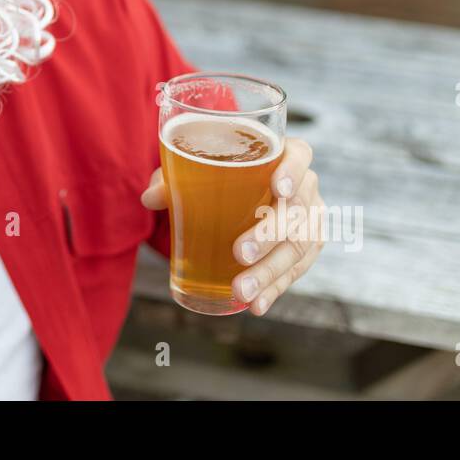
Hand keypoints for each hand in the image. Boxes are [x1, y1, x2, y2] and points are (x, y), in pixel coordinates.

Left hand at [140, 137, 324, 315]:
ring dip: (270, 272)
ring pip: (299, 246)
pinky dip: (275, 288)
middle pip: (297, 210)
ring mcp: (309, 219)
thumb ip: (172, 180)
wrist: (236, 195)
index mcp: (283, 155)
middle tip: (239, 254)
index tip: (278, 190)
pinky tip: (257, 305)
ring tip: (242, 291)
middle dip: (269, 235)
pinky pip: (296, 271)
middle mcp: (304, 186)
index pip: (300, 155)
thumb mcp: (192, 172)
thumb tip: (150, 198)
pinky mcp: (306, 248)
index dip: (294, 171)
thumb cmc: (216, 175)